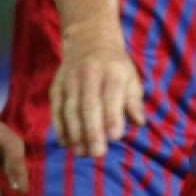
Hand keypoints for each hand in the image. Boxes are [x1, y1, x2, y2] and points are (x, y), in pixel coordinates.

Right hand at [50, 39, 143, 156]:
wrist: (89, 41)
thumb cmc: (116, 67)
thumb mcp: (131, 78)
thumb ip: (134, 101)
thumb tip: (139, 122)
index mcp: (112, 72)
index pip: (112, 97)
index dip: (113, 117)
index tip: (115, 137)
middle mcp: (89, 74)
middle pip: (89, 106)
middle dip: (92, 131)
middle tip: (97, 153)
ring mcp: (70, 80)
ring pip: (71, 109)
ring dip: (75, 134)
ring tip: (83, 153)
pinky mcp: (56, 87)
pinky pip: (56, 109)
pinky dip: (60, 127)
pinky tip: (66, 143)